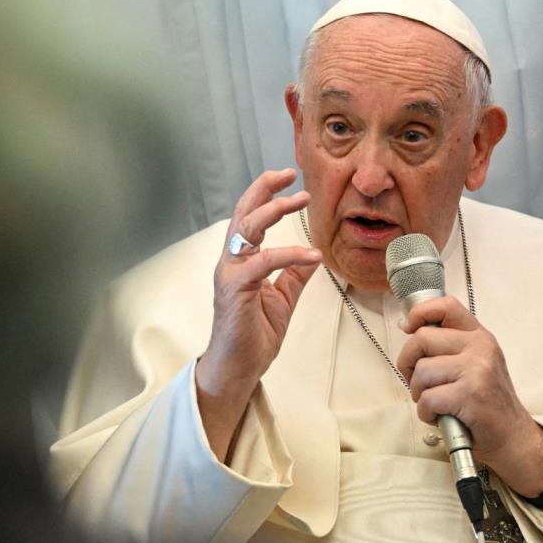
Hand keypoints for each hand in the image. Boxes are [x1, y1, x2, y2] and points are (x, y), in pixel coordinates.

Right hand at [196, 168, 322, 460]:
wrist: (238, 368)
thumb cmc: (253, 336)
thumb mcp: (282, 299)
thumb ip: (293, 276)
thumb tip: (312, 256)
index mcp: (242, 261)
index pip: (251, 218)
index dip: (267, 195)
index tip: (291, 182)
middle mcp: (232, 262)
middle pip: (243, 213)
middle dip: (264, 189)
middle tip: (289, 174)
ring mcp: (230, 274)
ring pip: (247, 229)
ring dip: (274, 210)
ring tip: (300, 201)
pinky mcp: (234, 289)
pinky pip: (261, 262)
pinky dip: (288, 254)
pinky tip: (311, 255)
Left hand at [395, 296, 542, 490]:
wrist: (513, 437)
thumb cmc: (485, 403)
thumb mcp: (475, 364)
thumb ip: (448, 346)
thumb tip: (407, 326)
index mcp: (479, 336)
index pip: (447, 306)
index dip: (421, 312)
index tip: (408, 327)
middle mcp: (480, 348)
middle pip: (421, 339)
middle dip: (408, 364)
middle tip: (419, 383)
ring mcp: (477, 370)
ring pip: (421, 372)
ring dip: (419, 393)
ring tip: (436, 404)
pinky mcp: (471, 395)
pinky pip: (428, 398)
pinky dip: (426, 413)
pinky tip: (440, 417)